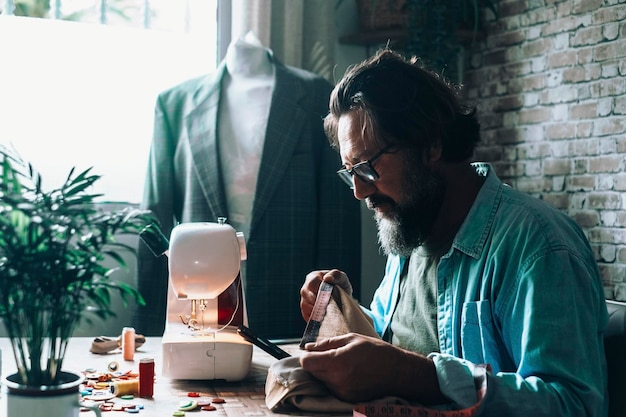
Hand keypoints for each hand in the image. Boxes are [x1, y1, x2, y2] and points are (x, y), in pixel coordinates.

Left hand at [299, 333, 443, 403]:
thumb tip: (309, 347)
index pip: (306, 363)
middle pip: (312, 372)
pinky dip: (334, 380)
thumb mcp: (352, 339)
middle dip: (316, 363)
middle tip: (329, 355)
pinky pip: (332, 388)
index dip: (306, 355)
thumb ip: (327, 343)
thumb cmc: (376, 352)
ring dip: (325, 372)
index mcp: (337, 362)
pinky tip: (348, 373)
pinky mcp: (347, 399)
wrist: (398, 372)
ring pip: (321, 380)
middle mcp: (337, 380)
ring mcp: (342, 392)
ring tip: (343, 364)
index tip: (312, 351)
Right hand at [300, 269, 351, 320]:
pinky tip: (323, 317)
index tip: (328, 296)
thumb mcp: (342, 278)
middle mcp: (306, 287)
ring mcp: (304, 299)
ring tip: (327, 311)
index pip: (311, 283)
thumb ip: (336, 275)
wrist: (343, 300)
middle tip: (328, 306)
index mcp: (313, 277)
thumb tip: (327, 278)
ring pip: (305, 305)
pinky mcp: (305, 311)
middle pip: (306, 294)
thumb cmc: (342, 286)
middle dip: (318, 301)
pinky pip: (306, 314)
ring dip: (316, 309)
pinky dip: (315, 317)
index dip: (319, 290)